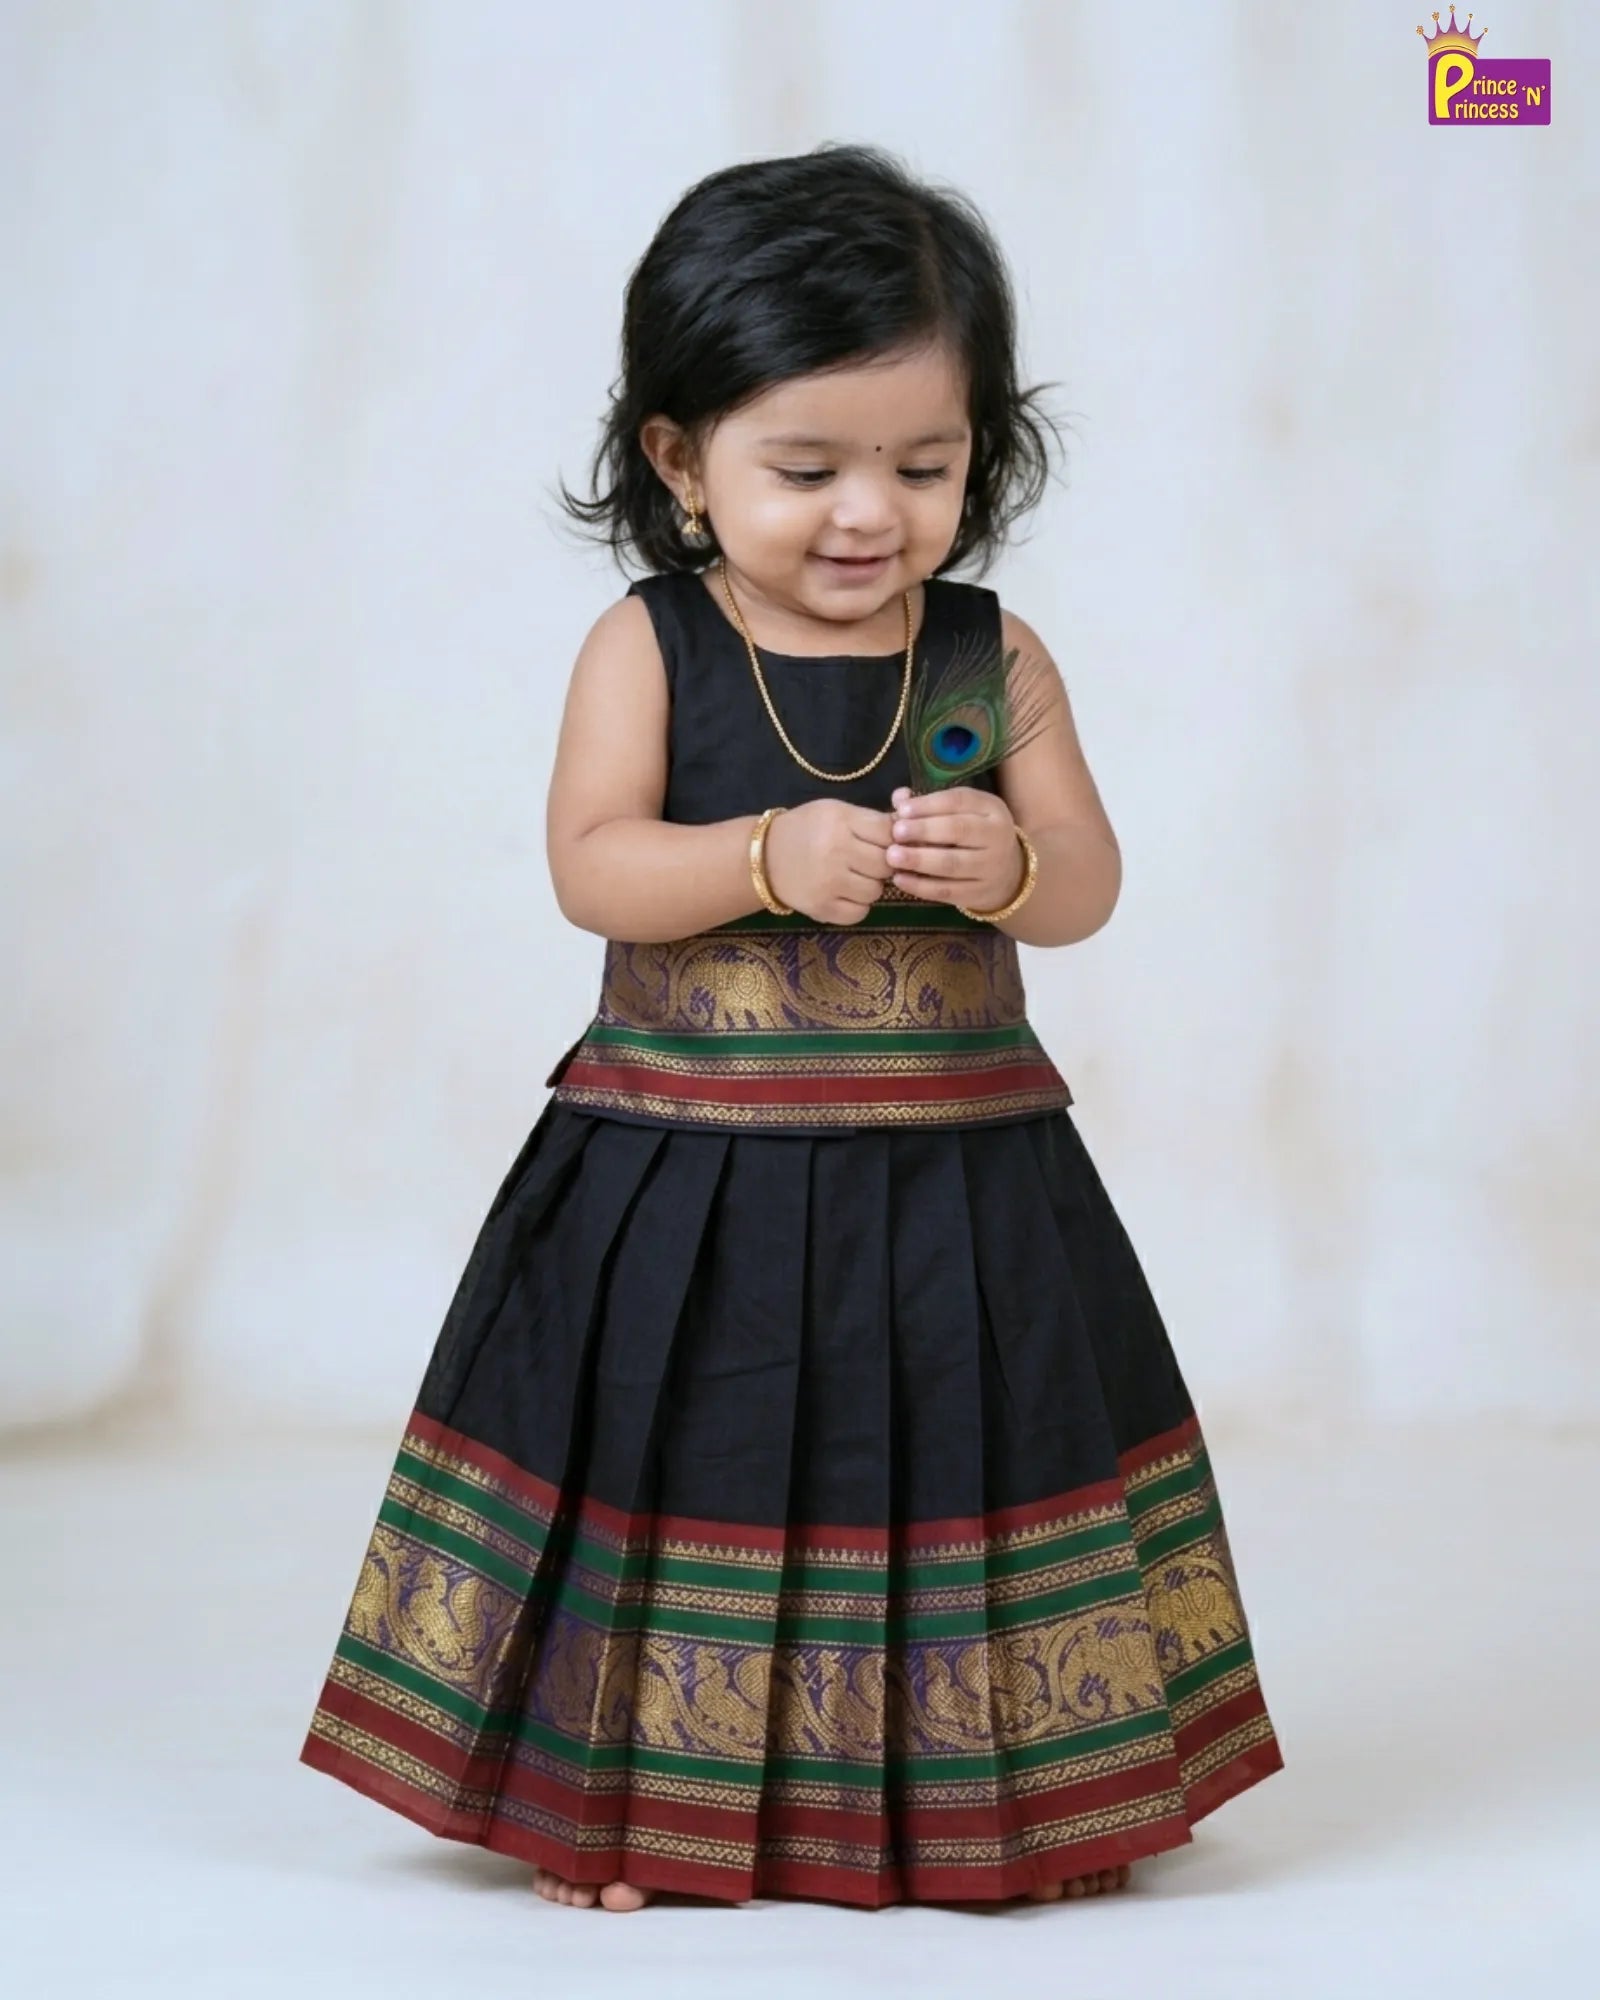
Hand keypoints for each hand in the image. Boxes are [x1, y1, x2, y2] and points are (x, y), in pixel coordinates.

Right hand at [762, 798, 893, 925]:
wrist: (765, 857)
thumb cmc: (807, 829)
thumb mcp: (836, 812)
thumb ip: (871, 819)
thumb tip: (909, 826)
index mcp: (840, 821)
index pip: (889, 832)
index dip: (892, 838)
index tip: (883, 841)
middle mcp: (835, 851)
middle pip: (886, 864)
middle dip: (882, 863)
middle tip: (868, 861)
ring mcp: (829, 883)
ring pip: (876, 891)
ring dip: (870, 885)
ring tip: (854, 877)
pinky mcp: (822, 908)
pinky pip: (860, 912)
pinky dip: (857, 905)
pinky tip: (845, 893)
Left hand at [885, 785, 1024, 909]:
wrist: (1007, 873)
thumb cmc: (973, 835)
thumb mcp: (960, 812)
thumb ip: (928, 804)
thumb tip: (899, 797)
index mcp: (991, 808)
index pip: (960, 801)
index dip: (929, 805)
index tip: (902, 810)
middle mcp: (996, 835)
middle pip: (958, 831)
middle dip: (924, 831)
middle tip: (896, 833)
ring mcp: (990, 867)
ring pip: (953, 863)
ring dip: (920, 860)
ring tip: (892, 856)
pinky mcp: (979, 893)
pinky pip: (948, 890)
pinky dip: (921, 886)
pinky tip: (900, 879)